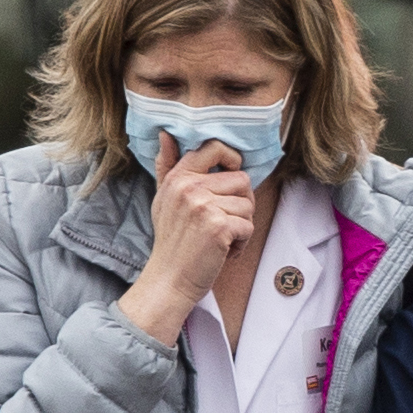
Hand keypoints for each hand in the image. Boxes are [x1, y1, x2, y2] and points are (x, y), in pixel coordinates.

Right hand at [118, 136, 253, 344]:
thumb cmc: (172, 240)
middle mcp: (189, 187)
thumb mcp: (163, 198)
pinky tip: (224, 251)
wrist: (169, 278)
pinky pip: (248, 226)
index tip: (232, 178)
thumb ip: (167, 167)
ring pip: (248, 204)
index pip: (215, 148)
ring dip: (242, 225)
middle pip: (242, 180)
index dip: (232, 159)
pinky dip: (242, 243)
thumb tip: (166, 134)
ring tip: (222, 238)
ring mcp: (203, 206)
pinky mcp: (218, 226)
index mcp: (179, 177)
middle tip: (225, 222)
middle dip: (241, 203)